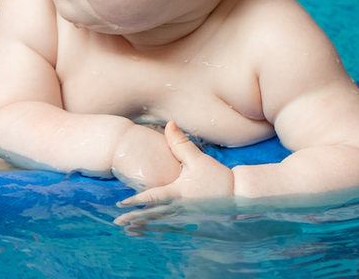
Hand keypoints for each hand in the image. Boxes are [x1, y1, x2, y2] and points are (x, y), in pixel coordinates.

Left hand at [114, 122, 233, 226]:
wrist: (240, 197)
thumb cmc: (219, 177)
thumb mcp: (199, 159)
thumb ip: (180, 143)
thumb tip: (170, 123)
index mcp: (179, 192)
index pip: (153, 197)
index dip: (136, 201)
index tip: (121, 204)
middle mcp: (180, 208)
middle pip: (153, 214)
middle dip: (135, 218)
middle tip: (117, 222)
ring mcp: (186, 219)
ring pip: (161, 224)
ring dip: (144, 228)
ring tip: (128, 230)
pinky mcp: (193, 225)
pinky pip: (172, 230)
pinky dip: (159, 232)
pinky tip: (149, 235)